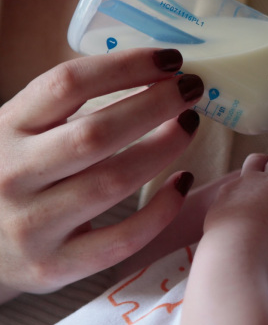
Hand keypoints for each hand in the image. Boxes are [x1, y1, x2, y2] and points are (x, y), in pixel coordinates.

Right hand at [0, 48, 202, 299]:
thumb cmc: (12, 175)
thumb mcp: (18, 132)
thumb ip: (63, 105)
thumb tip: (150, 70)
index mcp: (5, 129)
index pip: (68, 85)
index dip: (126, 66)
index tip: (170, 59)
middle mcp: (14, 175)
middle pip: (97, 133)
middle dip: (155, 106)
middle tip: (192, 90)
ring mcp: (33, 225)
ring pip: (114, 182)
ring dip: (164, 148)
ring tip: (189, 126)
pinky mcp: (56, 266)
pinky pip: (123, 238)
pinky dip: (162, 209)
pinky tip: (182, 181)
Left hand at [204, 155, 267, 246]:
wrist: (235, 238)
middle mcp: (252, 178)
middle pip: (257, 159)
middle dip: (264, 163)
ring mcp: (233, 186)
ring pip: (240, 175)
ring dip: (247, 181)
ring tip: (253, 198)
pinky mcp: (219, 198)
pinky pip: (227, 192)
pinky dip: (233, 197)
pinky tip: (237, 212)